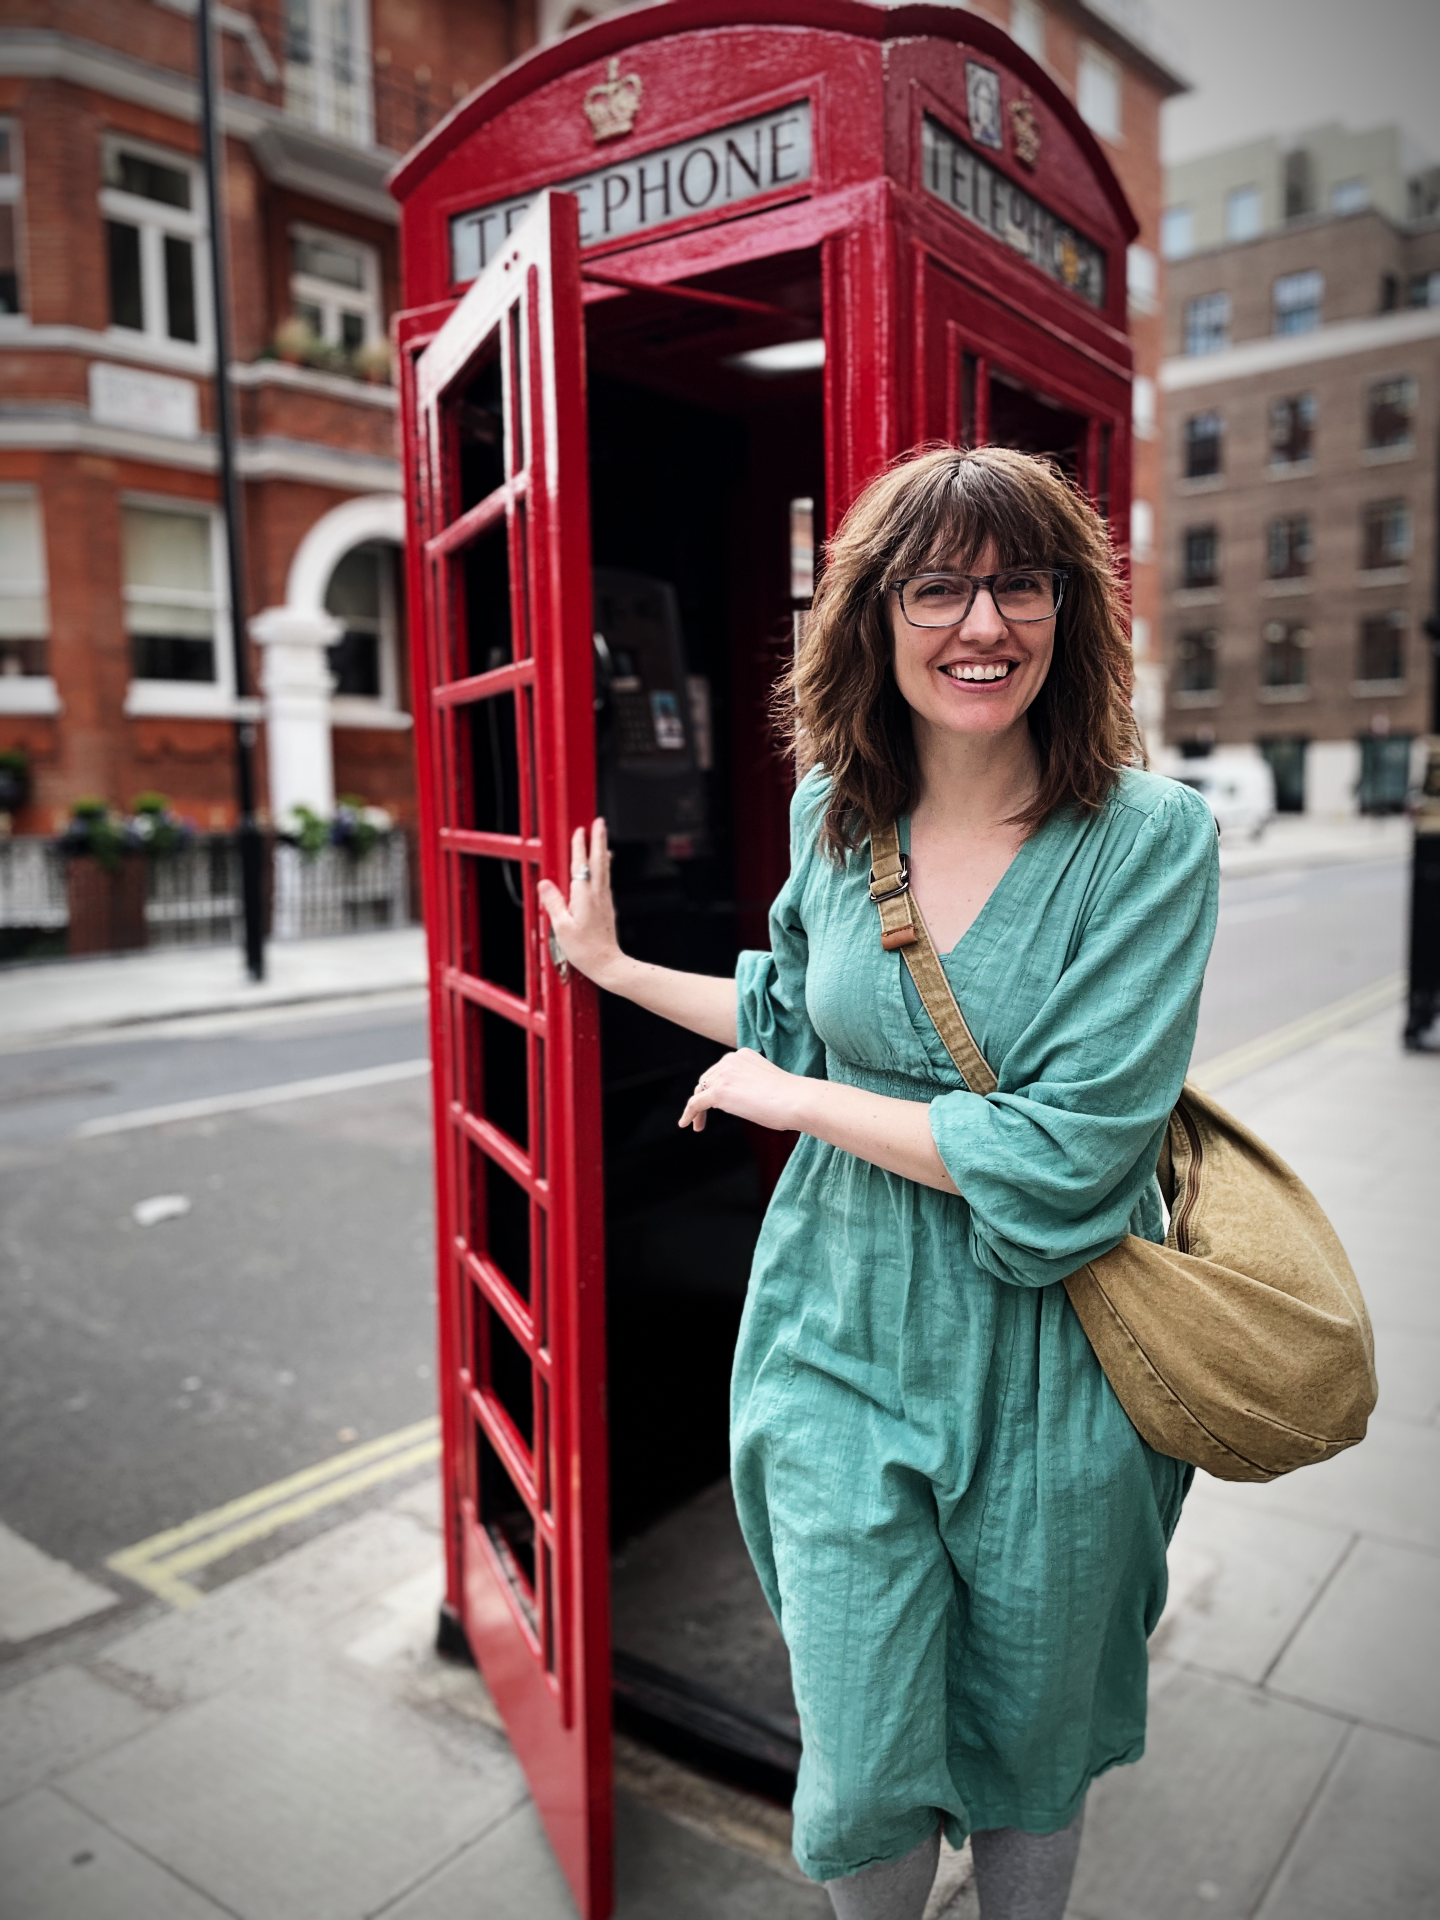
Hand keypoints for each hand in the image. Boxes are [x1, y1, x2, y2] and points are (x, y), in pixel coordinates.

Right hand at [537, 819, 622, 986]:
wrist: (607, 964)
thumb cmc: (585, 950)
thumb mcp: (561, 927)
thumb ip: (554, 903)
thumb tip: (545, 883)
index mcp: (584, 896)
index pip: (580, 865)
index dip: (579, 846)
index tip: (579, 831)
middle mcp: (597, 895)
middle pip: (599, 861)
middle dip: (598, 839)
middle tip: (600, 822)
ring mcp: (605, 900)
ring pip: (604, 869)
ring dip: (602, 850)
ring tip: (603, 837)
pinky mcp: (607, 907)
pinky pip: (605, 880)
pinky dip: (604, 867)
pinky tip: (604, 867)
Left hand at [678, 1049, 801, 1133]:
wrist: (796, 1100)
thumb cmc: (790, 1097)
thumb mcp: (766, 1081)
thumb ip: (750, 1083)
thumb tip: (743, 1100)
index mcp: (742, 1054)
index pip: (721, 1071)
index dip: (714, 1087)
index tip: (714, 1101)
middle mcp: (730, 1060)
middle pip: (707, 1080)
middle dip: (704, 1098)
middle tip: (703, 1117)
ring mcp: (723, 1075)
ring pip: (700, 1092)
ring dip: (696, 1109)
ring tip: (697, 1125)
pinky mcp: (719, 1092)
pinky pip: (696, 1103)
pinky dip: (689, 1114)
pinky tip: (686, 1124)